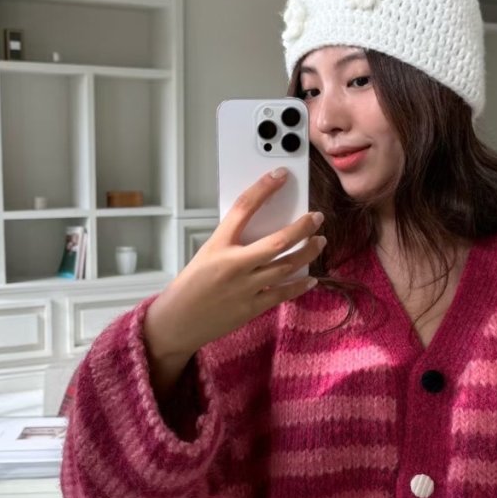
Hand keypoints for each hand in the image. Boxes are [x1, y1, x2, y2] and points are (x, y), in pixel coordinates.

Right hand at [144, 170, 324, 360]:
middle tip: (316, 217)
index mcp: (218, 245)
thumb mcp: (207, 255)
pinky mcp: (251, 308)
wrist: (177, 322)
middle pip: (277, 241)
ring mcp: (244, 288)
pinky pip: (282, 293)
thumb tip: (264, 230)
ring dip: (307, 252)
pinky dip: (299, 285)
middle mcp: (233, 264)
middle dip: (302, 227)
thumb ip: (233, 243)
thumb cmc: (191, 287)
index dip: (264, 188)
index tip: (280, 175)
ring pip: (286, 266)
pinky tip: (311, 278)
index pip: (244, 208)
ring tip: (320, 242)